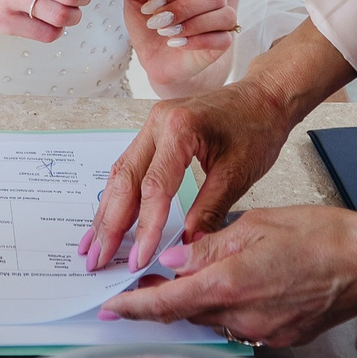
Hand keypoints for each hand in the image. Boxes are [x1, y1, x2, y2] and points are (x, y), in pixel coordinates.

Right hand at [86, 17, 355, 270]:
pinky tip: (109, 221)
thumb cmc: (257, 129)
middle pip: (124, 179)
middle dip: (110, 224)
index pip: (154, 187)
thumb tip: (187, 249)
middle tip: (97, 261)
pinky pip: (130, 168)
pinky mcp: (153, 134)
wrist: (264, 97)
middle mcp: (157, 123)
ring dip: (107, 213)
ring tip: (93, 248)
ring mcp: (151, 126)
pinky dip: (118, 198)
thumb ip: (209, 211)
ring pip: (120, 174)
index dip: (145, 227)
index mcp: (180, 129)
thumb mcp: (238, 175)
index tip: (140, 260)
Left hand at [95, 206, 356, 347]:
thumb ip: (208, 245)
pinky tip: (230, 285)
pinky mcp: (280, 335)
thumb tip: (173, 259)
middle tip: (146, 280)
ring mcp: (262, 330)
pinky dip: (226, 306)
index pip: (166, 303)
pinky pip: (239, 324)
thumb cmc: (319, 235)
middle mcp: (242, 315)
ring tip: (188, 277)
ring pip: (212, 319)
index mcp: (230, 284)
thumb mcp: (254, 223)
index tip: (111, 306)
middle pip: (186, 314)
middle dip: (162, 299)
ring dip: (195, 301)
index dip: (134, 306)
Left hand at [123, 0, 236, 90]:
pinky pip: (224, 39)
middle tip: (157, 22)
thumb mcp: (134, 1)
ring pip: (225, 15)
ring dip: (193, 25)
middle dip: (182, 9)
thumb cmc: (149, 25)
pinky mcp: (223, 43)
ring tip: (167, 33)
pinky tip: (178, 44)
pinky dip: (200, 41)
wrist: (155, 58)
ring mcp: (221, 21)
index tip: (149, 7)